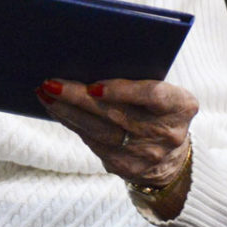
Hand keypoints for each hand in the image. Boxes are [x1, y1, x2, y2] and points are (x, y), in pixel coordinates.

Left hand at [36, 78, 197, 189]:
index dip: (123, 91)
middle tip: (51, 83)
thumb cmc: (160, 109)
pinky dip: (72, 123)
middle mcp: (166, 133)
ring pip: (98, 131)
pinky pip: (92, 142)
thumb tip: (89, 59)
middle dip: (78, 98)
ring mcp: (146, 154)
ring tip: (45, 94)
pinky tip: (56, 110)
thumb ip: (140, 77)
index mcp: (181, 106)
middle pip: (115, 114)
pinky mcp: (125, 167)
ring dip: (66, 111)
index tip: (94, 86)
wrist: (172, 157)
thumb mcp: (165, 91)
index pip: (152, 95)